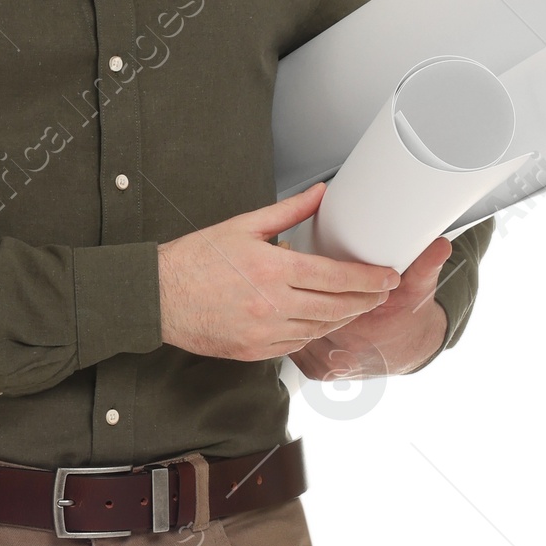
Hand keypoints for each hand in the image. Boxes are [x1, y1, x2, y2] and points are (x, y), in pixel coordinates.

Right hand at [158, 184, 399, 362]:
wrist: (158, 297)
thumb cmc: (194, 260)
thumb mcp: (243, 226)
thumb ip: (288, 211)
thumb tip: (320, 194)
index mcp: (272, 269)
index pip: (336, 277)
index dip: (369, 278)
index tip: (387, 276)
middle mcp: (272, 305)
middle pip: (336, 307)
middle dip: (367, 300)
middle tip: (383, 293)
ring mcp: (263, 333)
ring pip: (319, 329)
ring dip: (344, 318)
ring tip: (358, 306)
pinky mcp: (253, 351)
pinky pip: (296, 346)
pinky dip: (313, 333)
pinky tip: (321, 322)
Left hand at [289, 234, 451, 379]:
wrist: (409, 348)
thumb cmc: (409, 315)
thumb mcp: (418, 288)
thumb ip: (426, 265)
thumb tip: (441, 246)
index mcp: (360, 334)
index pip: (322, 303)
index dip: (310, 282)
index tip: (302, 261)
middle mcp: (341, 356)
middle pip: (302, 317)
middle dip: (295, 293)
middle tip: (287, 267)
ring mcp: (326, 367)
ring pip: (295, 333)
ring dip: (289, 312)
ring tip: (285, 286)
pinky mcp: (317, 372)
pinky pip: (295, 347)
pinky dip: (292, 329)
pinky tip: (289, 311)